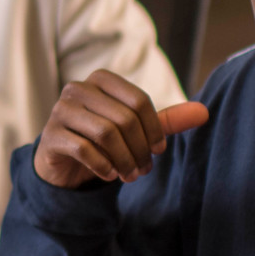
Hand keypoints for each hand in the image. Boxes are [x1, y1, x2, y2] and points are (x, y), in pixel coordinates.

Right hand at [32, 71, 209, 188]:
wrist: (62, 162)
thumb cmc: (102, 141)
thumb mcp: (136, 131)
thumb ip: (167, 121)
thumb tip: (204, 112)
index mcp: (101, 80)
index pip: (138, 100)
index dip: (154, 129)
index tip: (159, 151)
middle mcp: (78, 89)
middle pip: (124, 118)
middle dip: (140, 149)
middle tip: (144, 170)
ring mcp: (60, 111)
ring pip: (105, 133)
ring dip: (124, 160)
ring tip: (130, 175)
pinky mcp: (50, 136)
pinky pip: (83, 149)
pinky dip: (102, 165)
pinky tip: (109, 175)